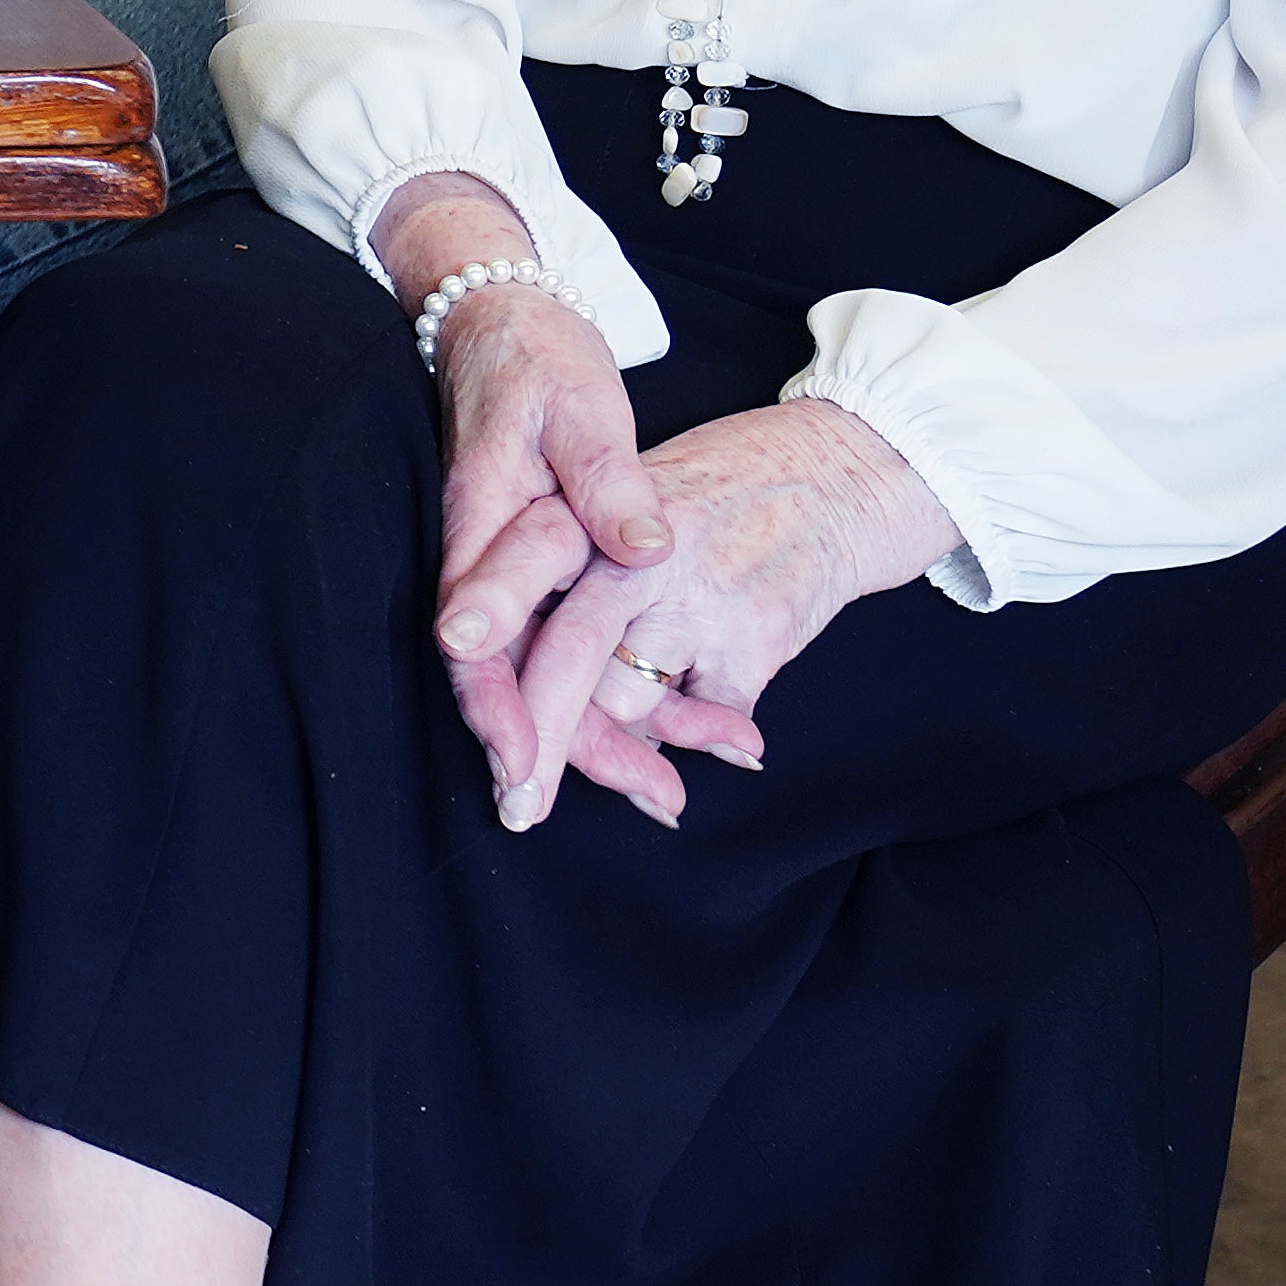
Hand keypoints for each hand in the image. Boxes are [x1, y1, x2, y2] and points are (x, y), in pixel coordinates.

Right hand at [377, 172, 683, 824]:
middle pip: (510, 677)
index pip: (475, 637)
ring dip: (604, 730)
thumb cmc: (538, 362)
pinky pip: (558, 645)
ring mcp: (504, 571)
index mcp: (483, 522)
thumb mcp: (582, 407)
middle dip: (570, 751)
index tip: (529, 770)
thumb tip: (645, 552)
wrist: (503, 323)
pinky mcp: (529, 574)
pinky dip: (613, 689)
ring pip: (539, 672)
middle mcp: (482, 559)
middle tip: (653, 802)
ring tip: (678, 785)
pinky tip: (673, 722)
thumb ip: (608, 483)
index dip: (500, 708)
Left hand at [477, 399, 962, 832]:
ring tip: (656, 734)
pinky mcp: (757, 640)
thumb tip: (513, 678)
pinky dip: (703, 736)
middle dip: (540, 742)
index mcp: (595, 514)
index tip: (453, 643)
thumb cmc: (705, 501)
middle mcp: (642, 557)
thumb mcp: (619, 502)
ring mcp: (702, 600)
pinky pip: (703, 724)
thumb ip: (567, 578)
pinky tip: (719, 729)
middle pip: (572, 653)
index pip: (527, 554)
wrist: (832, 480)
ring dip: (631, 738)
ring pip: (630, 705)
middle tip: (517, 805)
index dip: (487, 601)